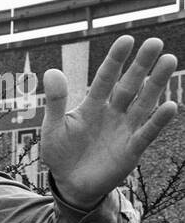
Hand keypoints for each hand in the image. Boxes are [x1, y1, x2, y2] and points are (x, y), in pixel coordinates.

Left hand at [41, 35, 178, 209]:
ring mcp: (124, 129)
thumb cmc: (61, 153)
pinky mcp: (131, 149)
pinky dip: (158, 121)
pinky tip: (170, 106)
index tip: (127, 39)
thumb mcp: (54, 127)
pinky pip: (147, 132)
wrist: (70, 183)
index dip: (115, 60)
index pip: (106, 78)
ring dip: (156, 83)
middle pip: (130, 85)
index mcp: (92, 105)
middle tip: (156, 42)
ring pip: (144, 102)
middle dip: (142, 64)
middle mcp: (112, 113)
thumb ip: (56, 101)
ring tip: (169, 61)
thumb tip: (51, 71)